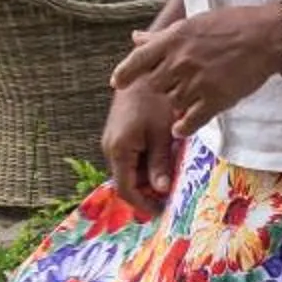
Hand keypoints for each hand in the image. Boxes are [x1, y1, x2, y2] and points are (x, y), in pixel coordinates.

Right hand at [100, 82, 183, 216]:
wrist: (142, 70)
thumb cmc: (155, 100)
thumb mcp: (162, 134)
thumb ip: (160, 164)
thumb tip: (161, 190)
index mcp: (118, 150)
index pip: (125, 189)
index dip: (143, 204)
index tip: (161, 211)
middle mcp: (110, 148)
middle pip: (126, 181)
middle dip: (147, 192)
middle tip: (171, 196)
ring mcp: (113, 140)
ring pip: (128, 170)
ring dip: (147, 178)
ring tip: (170, 179)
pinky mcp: (119, 133)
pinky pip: (130, 157)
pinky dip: (144, 164)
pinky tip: (164, 161)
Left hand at [108, 3, 281, 139]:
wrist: (267, 36)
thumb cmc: (232, 24)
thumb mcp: (192, 23)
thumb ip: (161, 36)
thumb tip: (135, 37)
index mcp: (174, 39)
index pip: (138, 59)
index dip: (126, 73)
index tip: (118, 83)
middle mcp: (180, 61)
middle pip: (155, 85)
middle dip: (163, 85)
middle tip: (177, 82)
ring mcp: (196, 82)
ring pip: (173, 102)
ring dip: (178, 101)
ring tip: (193, 94)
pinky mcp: (214, 100)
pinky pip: (189, 121)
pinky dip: (182, 127)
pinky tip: (180, 127)